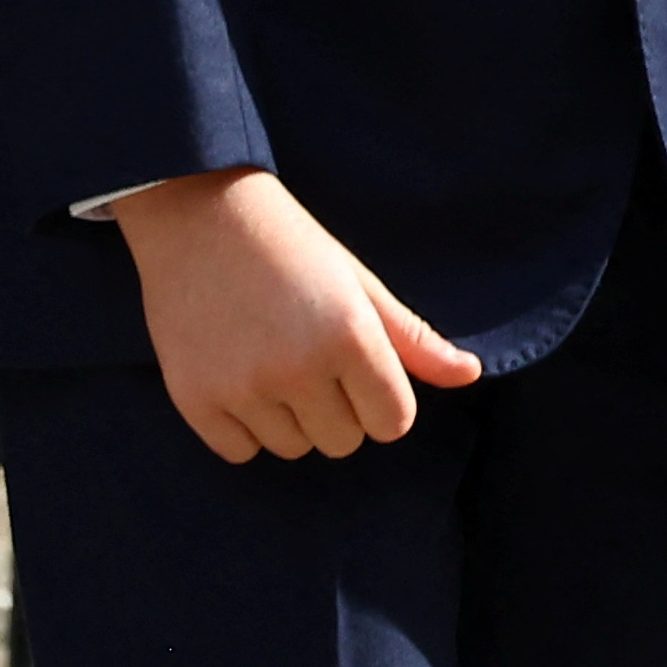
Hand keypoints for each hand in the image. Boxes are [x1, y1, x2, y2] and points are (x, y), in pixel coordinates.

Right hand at [113, 169, 482, 462]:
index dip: (380, 397)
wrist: (196, 214)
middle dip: (336, 407)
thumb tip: (470, 375)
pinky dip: (243, 425)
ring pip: (294, 448)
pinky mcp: (196, 400)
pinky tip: (236, 372)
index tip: (357, 366)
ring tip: (269, 357)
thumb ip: (413, 338)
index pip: (393, 422)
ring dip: (289, 417)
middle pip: (344, 441)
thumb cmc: (289, 243)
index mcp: (349, 335)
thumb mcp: (358, 282)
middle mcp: (298, 368)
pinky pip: (240, 452)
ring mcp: (244, 388)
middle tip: (307, 352)